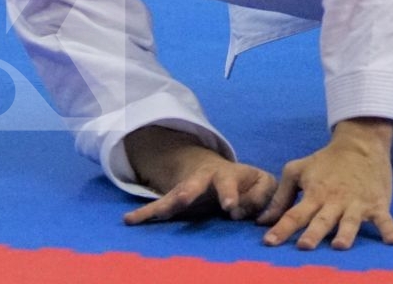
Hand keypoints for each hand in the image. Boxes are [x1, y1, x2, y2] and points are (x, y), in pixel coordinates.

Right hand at [123, 145, 276, 225]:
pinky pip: (158, 207)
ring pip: (174, 195)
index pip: (230, 183)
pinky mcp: (175, 199)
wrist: (218, 172)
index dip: (231, 195)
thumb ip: (262, 194)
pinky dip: (145, 214)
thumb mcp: (262, 182)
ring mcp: (188, 188)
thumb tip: (244, 211)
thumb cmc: (245, 182)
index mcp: (227, 175)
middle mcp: (204, 179)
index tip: (231, 209)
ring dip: (165, 204)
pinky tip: (129, 220)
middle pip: (195, 184)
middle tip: (182, 200)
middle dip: (189, 192)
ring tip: (156, 212)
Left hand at [258, 118, 392, 250]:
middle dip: (313, 233)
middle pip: (322, 220)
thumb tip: (261, 221)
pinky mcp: (377, 203)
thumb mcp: (298, 170)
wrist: (362, 142)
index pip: (294, 214)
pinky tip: (392, 242)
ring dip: (345, 233)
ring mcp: (358, 202)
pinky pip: (384, 218)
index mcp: (315, 193)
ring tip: (339, 245)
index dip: (281, 228)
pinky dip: (388, 230)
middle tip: (304, 246)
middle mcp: (335, 200)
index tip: (269, 242)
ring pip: (350, 221)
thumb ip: (281, 196)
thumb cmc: (326, 160)